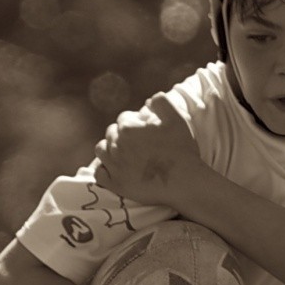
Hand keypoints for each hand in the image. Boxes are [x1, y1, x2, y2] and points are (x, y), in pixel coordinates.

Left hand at [95, 93, 204, 208]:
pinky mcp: (116, 184)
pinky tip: (116, 169)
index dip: (136, 123)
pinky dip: (104, 169)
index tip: (146, 132)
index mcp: (128, 128)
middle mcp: (117, 145)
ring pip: (102, 150)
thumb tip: (148, 101)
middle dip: (123, 135)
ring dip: (111, 149)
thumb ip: (161, 103)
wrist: (185, 182)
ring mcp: (115, 166)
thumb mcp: (177, 120)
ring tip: (126, 154)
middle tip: (139, 144)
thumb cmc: (182, 150)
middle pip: (112, 132)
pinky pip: (99, 173)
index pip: (124, 118)